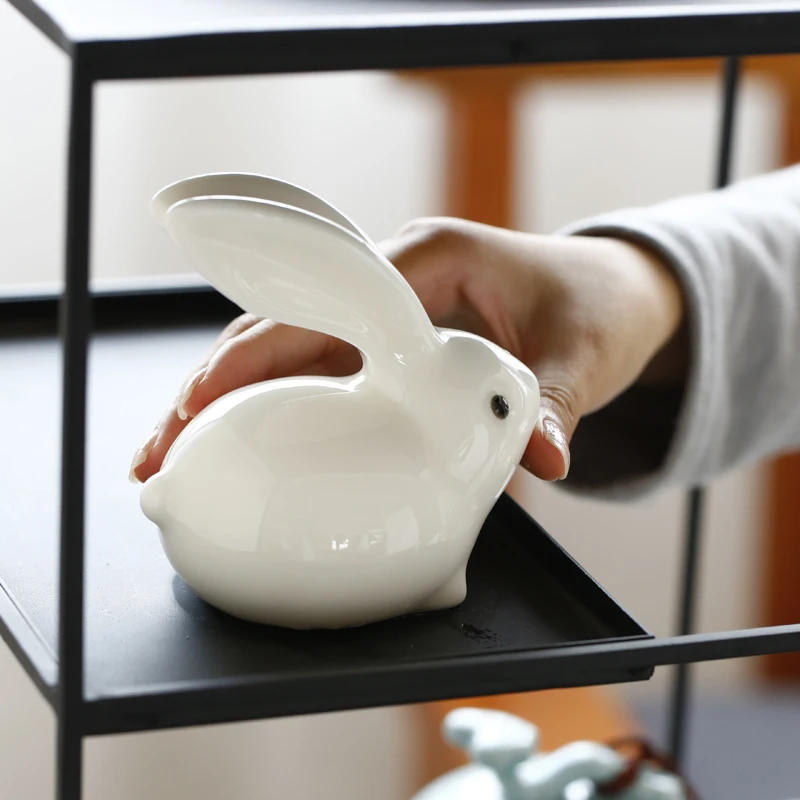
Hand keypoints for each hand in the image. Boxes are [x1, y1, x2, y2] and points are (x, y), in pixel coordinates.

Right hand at [130, 218, 684, 483]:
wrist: (609, 295)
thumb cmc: (593, 308)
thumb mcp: (580, 352)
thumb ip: (554, 401)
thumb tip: (541, 460)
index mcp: (430, 259)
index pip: (322, 303)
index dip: (259, 350)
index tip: (207, 398)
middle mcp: (394, 279)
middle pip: (282, 326)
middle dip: (215, 384)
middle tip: (164, 448)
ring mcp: (385, 313)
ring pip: (287, 351)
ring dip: (230, 401)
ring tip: (178, 455)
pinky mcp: (389, 345)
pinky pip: (317, 372)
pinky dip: (276, 409)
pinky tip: (243, 448)